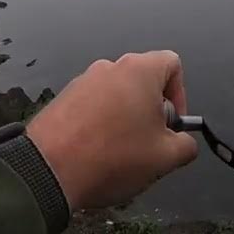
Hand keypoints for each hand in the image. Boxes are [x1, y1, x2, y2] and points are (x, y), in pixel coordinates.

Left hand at [26, 50, 198, 210]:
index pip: (172, 64)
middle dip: (152, 110)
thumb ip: (186, 145)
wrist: (48, 170)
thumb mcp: (165, 158)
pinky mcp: (62, 98)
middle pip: (144, 80)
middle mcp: (110, 67)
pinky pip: (93, 105)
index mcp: (139, 70)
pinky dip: (101, 123)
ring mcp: (82, 81)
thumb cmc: (113, 157)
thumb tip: (184, 142)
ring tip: (120, 152)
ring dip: (126, 118)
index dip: (180, 94)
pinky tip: (96, 153)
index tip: (173, 124)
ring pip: (117, 94)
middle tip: (149, 143)